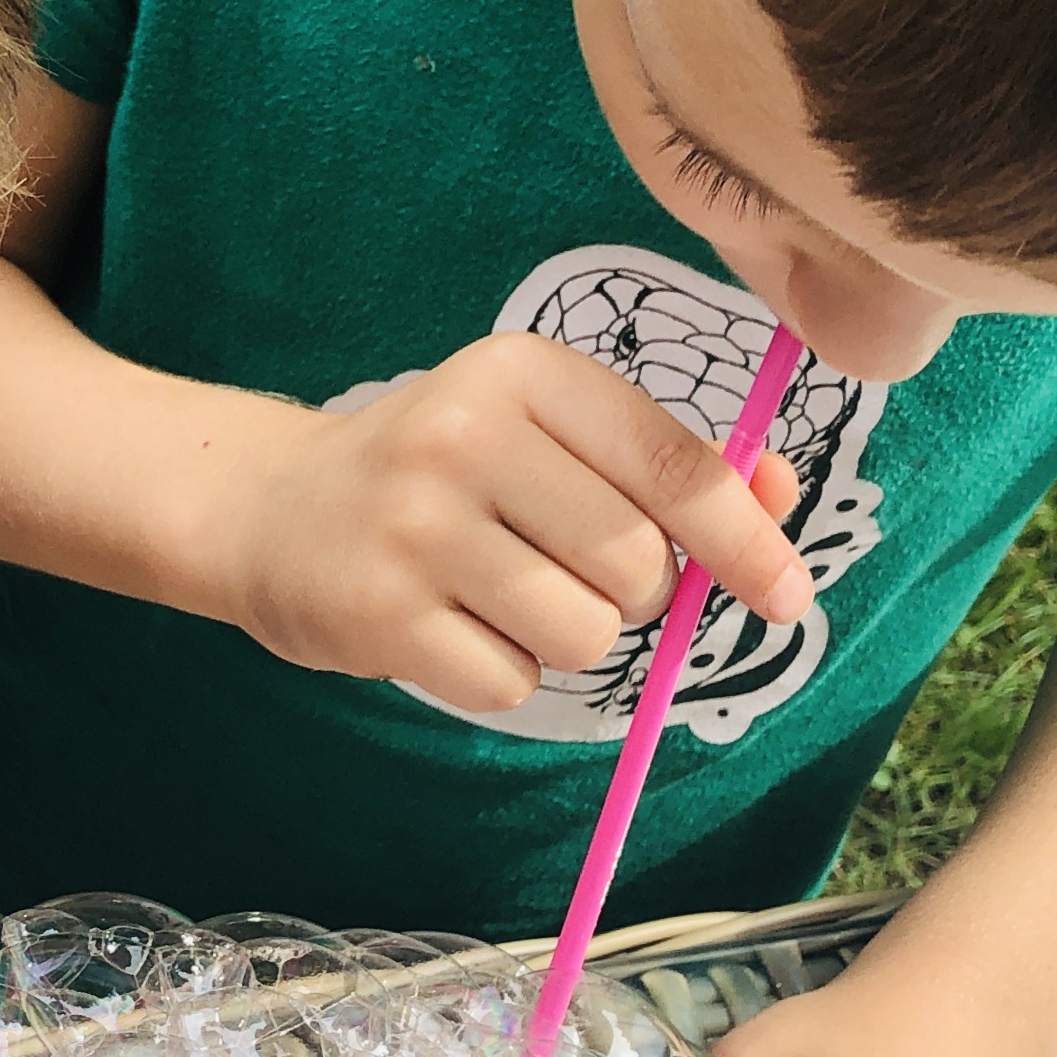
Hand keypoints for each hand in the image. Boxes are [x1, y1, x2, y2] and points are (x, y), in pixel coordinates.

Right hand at [206, 331, 811, 714]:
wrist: (269, 508)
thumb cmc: (440, 473)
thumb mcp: (543, 433)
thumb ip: (660, 462)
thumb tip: (779, 499)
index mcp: (521, 373)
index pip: (673, 466)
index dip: (746, 539)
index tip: (786, 593)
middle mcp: (464, 437)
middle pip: (635, 567)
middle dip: (634, 597)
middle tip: (571, 574)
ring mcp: (415, 528)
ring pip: (581, 635)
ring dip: (565, 638)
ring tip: (503, 599)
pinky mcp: (378, 613)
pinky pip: (508, 683)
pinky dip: (498, 674)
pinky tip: (451, 628)